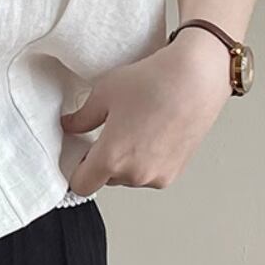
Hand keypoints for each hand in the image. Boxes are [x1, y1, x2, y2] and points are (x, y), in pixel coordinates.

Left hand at [59, 29, 233, 195]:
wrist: (195, 79)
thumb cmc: (151, 83)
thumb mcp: (103, 94)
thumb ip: (81, 118)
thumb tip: (70, 126)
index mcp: (112, 158)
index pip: (81, 185)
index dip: (75, 169)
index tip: (78, 153)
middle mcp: (136, 174)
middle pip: (105, 179)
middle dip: (101, 160)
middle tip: (107, 130)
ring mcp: (158, 176)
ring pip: (129, 177)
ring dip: (125, 161)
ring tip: (132, 127)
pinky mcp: (176, 172)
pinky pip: (150, 173)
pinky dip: (145, 159)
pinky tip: (148, 132)